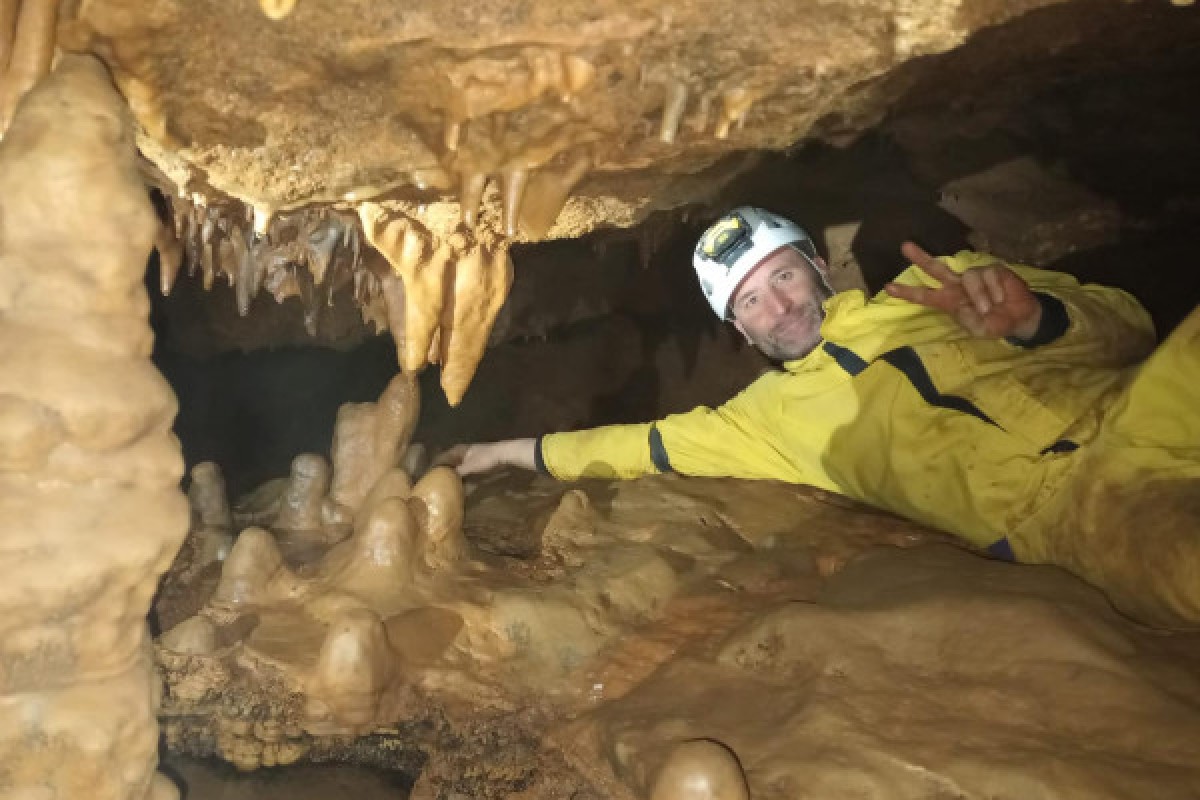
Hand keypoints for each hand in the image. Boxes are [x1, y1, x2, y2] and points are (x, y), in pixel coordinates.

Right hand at [434, 438, 536, 475]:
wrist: (504, 455)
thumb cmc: (486, 458)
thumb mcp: (470, 466)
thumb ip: (459, 472)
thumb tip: (447, 478)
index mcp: (459, 450)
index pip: (443, 457)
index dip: (436, 465)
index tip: (429, 474)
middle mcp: (463, 452)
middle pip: (450, 461)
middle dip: (444, 469)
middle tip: (436, 480)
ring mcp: (470, 457)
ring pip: (458, 465)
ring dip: (453, 473)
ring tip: (446, 483)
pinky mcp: (477, 463)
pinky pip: (465, 469)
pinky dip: (462, 475)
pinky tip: (460, 483)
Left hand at [884, 242, 1042, 339]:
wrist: (1020, 317)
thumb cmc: (995, 323)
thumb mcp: (980, 330)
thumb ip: (969, 321)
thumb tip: (963, 307)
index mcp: (949, 301)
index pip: (924, 295)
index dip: (907, 292)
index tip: (888, 287)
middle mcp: (957, 285)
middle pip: (935, 268)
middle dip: (920, 257)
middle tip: (904, 246)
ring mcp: (974, 275)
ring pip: (969, 277)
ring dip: (980, 296)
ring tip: (990, 307)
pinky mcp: (992, 269)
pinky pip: (988, 276)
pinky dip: (995, 290)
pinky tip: (1001, 297)